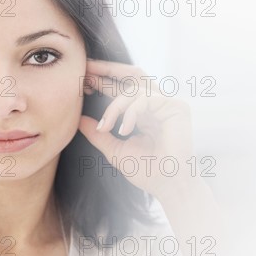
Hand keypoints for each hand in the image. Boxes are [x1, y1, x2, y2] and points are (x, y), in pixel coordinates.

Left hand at [78, 59, 194, 200]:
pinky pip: (148, 98)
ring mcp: (168, 104)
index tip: (82, 80)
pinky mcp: (177, 107)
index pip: (122, 89)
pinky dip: (132, 112)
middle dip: (108, 70)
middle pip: (132, 75)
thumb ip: (98, 134)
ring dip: (116, 106)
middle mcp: (156, 105)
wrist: (167, 185)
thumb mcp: (115, 150)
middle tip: (87, 69)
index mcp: (144, 112)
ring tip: (106, 127)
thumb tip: (78, 119)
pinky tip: (125, 130)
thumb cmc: (146, 171)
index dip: (102, 81)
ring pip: (135, 88)